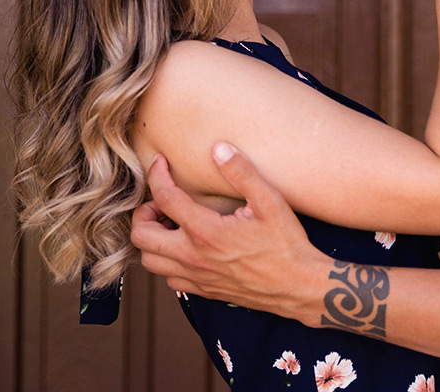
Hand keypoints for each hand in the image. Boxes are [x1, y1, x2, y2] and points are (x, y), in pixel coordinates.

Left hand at [130, 144, 331, 320]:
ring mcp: (196, 276)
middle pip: (141, 235)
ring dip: (153, 239)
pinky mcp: (203, 291)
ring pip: (149, 261)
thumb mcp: (270, 202)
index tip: (161, 163)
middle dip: (144, 212)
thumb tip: (219, 148)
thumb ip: (242, 173)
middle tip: (163, 201)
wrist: (298, 286)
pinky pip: (168, 279)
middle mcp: (193, 256)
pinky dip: (167, 261)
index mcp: (206, 231)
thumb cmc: (287, 243)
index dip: (158, 174)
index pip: (165, 197)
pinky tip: (187, 248)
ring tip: (173, 224)